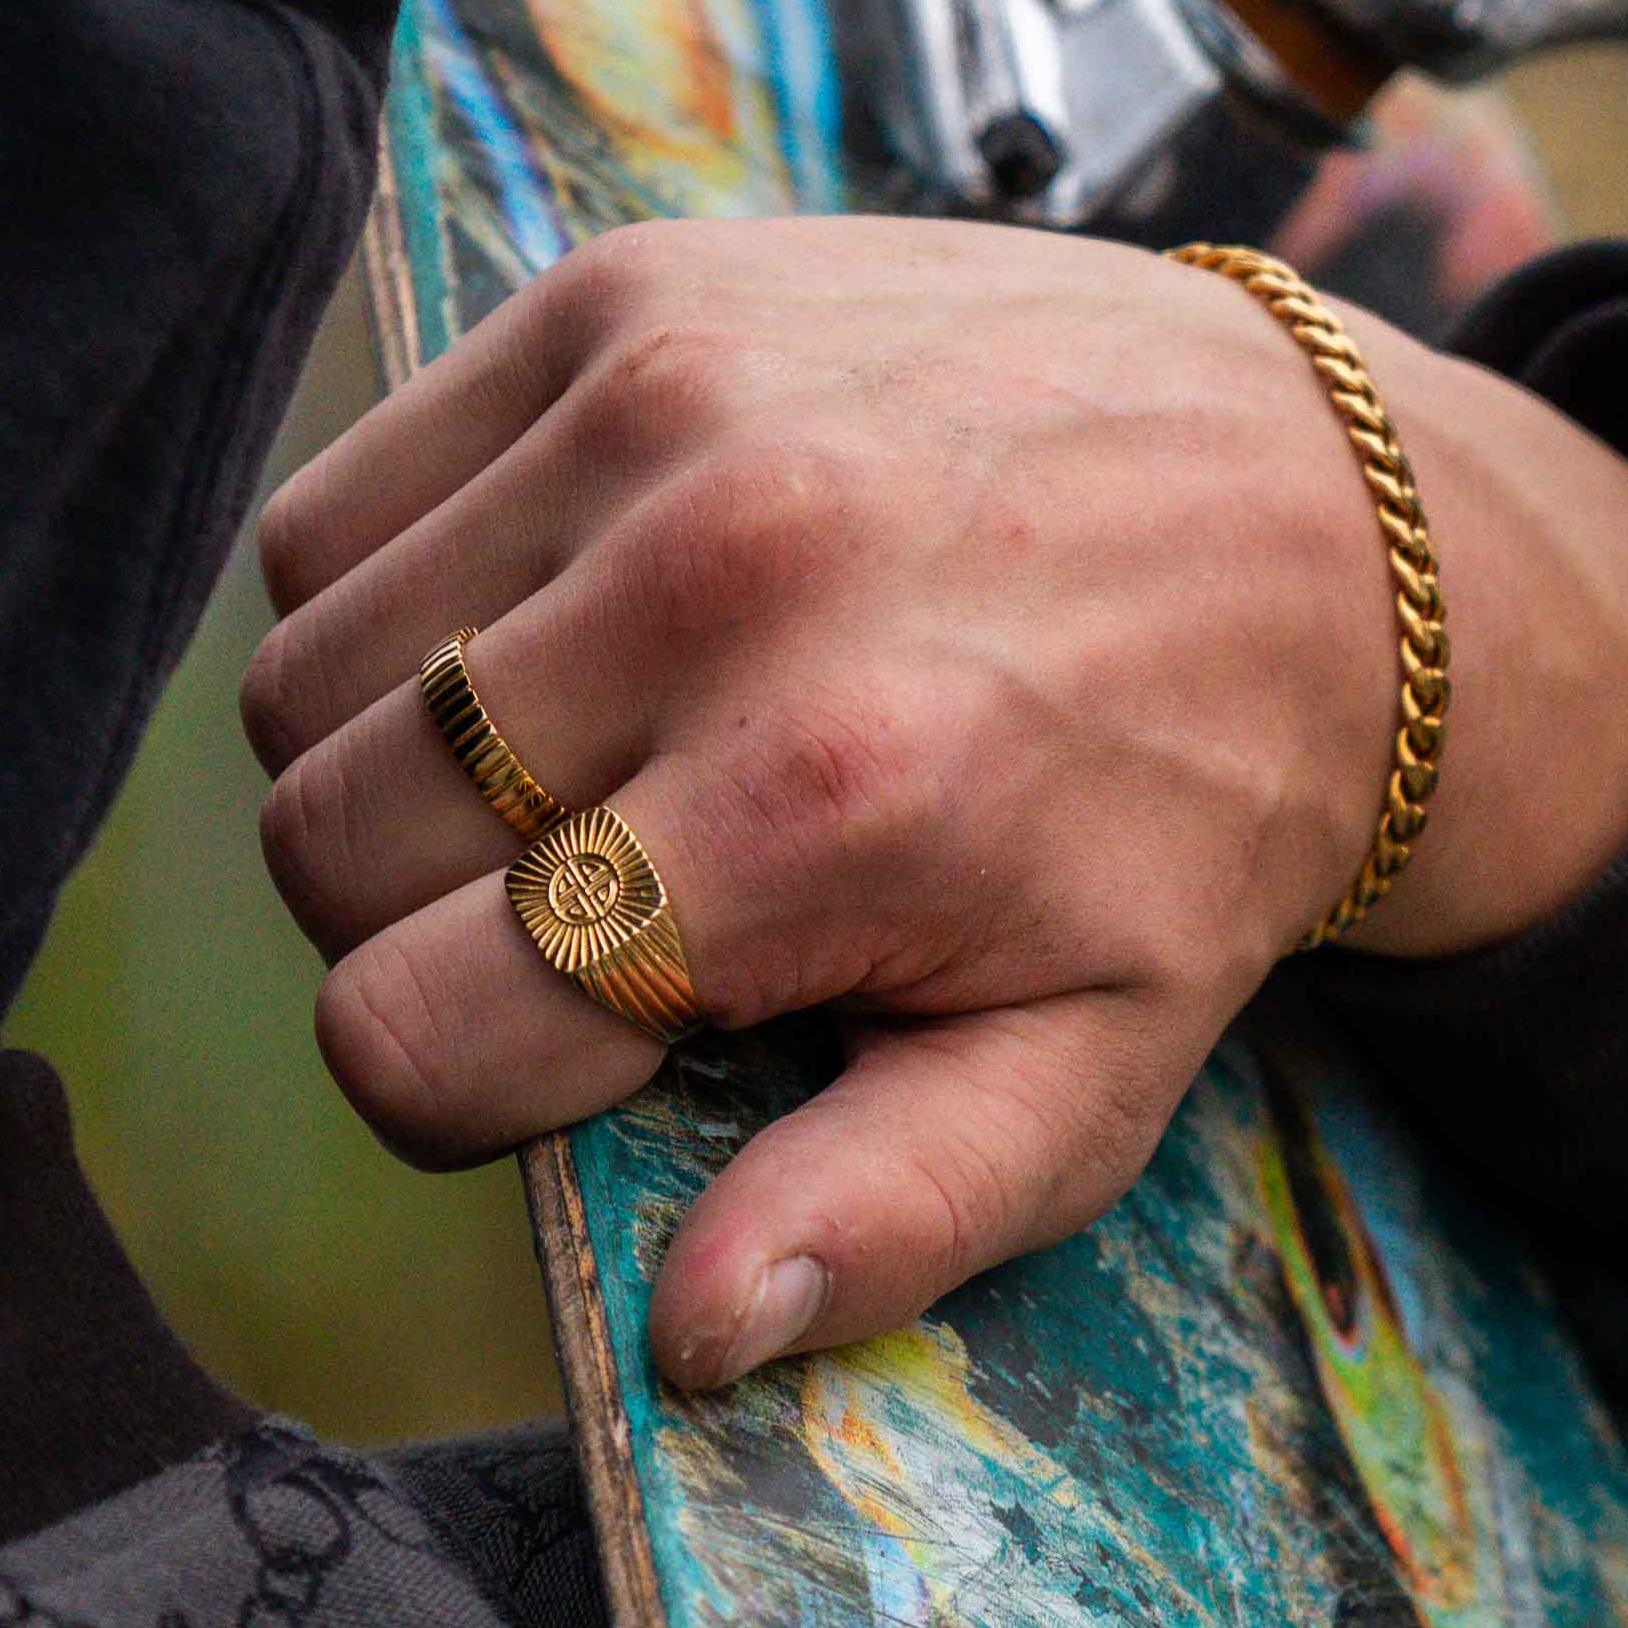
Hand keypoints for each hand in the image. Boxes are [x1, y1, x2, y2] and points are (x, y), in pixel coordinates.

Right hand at [241, 212, 1627, 1389]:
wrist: (1328, 507)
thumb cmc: (1186, 815)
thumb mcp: (1092, 1065)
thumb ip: (887, 1216)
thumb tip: (694, 1334)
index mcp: (820, 808)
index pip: (410, 1028)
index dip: (461, 1083)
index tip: (580, 1040)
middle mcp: (716, 581)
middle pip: (324, 850)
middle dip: (418, 926)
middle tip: (579, 900)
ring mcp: (657, 411)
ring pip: (299, 680)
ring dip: (389, 764)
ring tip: (566, 763)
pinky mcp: (623, 294)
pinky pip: (331, 510)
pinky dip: (385, 598)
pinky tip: (541, 629)